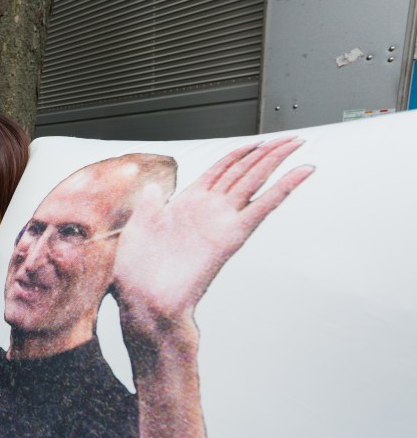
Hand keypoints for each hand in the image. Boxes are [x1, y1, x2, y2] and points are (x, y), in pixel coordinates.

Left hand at [113, 137, 313, 321]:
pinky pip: (262, 208)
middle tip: (291, 138)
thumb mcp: (139, 226)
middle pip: (245, 171)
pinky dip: (283, 189)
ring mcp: (221, 222)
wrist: (143, 299)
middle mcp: (208, 210)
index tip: (259, 140)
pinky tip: (300, 173)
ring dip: (277, 161)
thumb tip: (153, 186)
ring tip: (297, 144)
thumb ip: (150, 204)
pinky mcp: (230, 237)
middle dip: (268, 152)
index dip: (241, 152)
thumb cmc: (138, 271)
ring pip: (255, 181)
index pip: (221, 170)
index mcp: (187, 203)